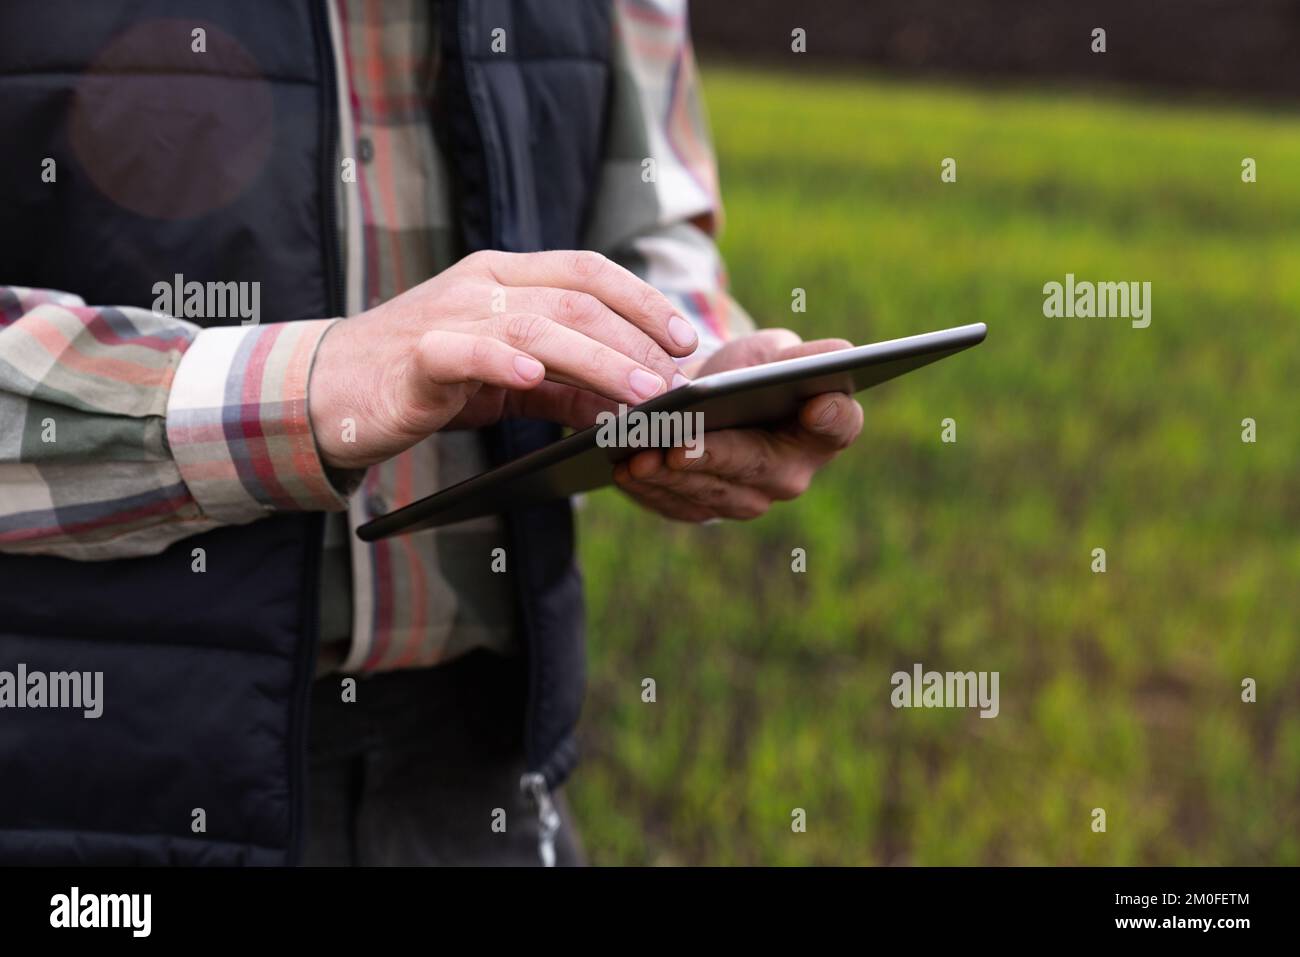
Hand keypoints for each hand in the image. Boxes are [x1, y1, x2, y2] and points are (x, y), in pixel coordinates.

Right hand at [308, 250, 698, 468]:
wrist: (335, 390)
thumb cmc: (431, 380)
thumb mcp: (510, 379)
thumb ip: (568, 385)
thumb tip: (634, 405)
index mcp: (506, 276)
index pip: (588, 270)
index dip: (642, 300)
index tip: (685, 338)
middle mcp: (481, 284)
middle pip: (574, 300)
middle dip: (634, 338)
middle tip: (674, 379)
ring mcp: (448, 316)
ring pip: (536, 327)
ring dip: (597, 360)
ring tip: (640, 392)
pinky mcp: (417, 357)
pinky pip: (466, 352)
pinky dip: (503, 363)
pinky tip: (536, 381)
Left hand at [613, 329, 863, 520]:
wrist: (695, 401)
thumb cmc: (741, 373)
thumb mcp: (770, 352)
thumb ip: (802, 355)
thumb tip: (836, 356)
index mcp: (822, 428)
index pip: (840, 424)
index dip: (830, 416)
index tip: (813, 404)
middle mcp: (792, 473)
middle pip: (759, 466)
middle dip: (718, 454)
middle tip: (683, 443)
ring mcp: (748, 499)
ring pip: (712, 491)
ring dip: (673, 475)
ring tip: (641, 453)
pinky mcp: (704, 510)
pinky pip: (676, 504)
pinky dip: (649, 486)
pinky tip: (624, 467)